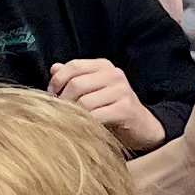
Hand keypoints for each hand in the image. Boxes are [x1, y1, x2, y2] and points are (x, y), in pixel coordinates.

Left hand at [50, 58, 166, 153]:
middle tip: (60, 113)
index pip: (74, 66)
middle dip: (63, 101)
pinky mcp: (126, 109)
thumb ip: (74, 77)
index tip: (52, 96)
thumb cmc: (112, 108)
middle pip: (77, 84)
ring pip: (84, 102)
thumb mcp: (93, 89)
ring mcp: (122, 91)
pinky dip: (85, 124)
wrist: (141, 127)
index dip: (58, 81)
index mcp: (104, 66)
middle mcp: (114, 74)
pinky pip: (96, 116)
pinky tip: (83, 128)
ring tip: (71, 121)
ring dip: (73, 115)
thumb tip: (54, 68)